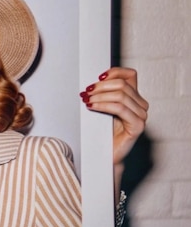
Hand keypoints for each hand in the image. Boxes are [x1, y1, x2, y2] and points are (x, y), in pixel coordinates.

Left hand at [80, 67, 148, 194]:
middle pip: (122, 85)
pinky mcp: (137, 126)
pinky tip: (92, 106)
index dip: (114, 73)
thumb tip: (92, 82)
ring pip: (120, 96)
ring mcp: (141, 116)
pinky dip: (103, 105)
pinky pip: (120, 109)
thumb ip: (103, 93)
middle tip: (86, 92)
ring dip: (100, 96)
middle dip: (101, 87)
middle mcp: (141, 105)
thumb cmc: (103, 131)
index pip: (129, 75)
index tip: (97, 78)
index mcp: (135, 97)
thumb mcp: (102, 107)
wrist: (105, 153)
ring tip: (87, 100)